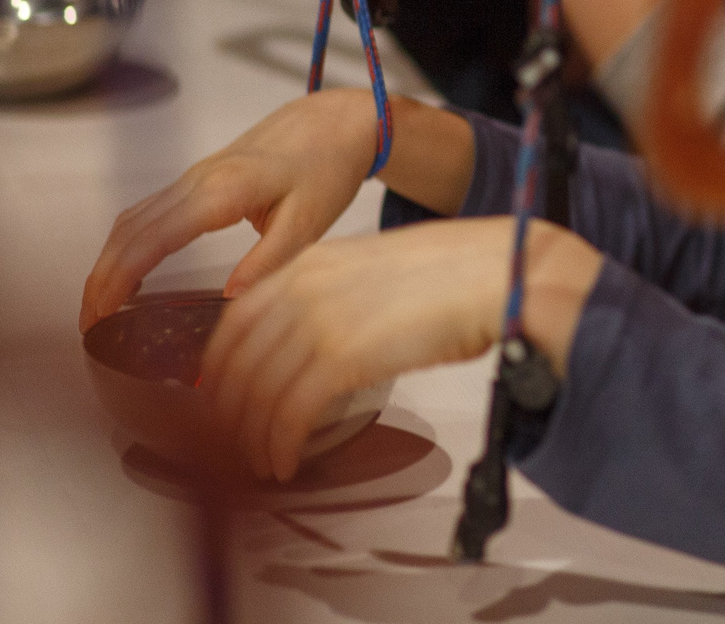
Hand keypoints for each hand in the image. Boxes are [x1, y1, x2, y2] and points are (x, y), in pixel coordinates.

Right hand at [80, 88, 383, 332]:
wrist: (334, 123)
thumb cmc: (326, 170)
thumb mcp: (309, 222)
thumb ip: (268, 262)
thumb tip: (228, 301)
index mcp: (223, 192)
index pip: (153, 238)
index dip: (120, 277)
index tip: (101, 315)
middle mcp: (198, 180)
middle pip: (130, 230)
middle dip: (102, 278)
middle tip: (89, 325)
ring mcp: (194, 176)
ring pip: (133, 219)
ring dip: (110, 260)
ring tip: (100, 307)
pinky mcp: (198, 179)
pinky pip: (149, 211)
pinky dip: (128, 243)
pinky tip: (131, 274)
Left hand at [200, 218, 601, 480]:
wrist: (502, 272)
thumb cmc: (461, 273)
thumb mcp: (382, 270)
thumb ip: (341, 297)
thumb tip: (319, 344)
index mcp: (314, 261)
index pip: (237, 320)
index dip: (222, 368)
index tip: (221, 398)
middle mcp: (306, 287)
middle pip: (238, 362)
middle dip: (229, 412)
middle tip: (233, 443)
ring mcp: (321, 320)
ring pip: (258, 393)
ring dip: (252, 438)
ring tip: (262, 463)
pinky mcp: (342, 357)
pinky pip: (289, 413)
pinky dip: (280, 445)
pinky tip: (286, 463)